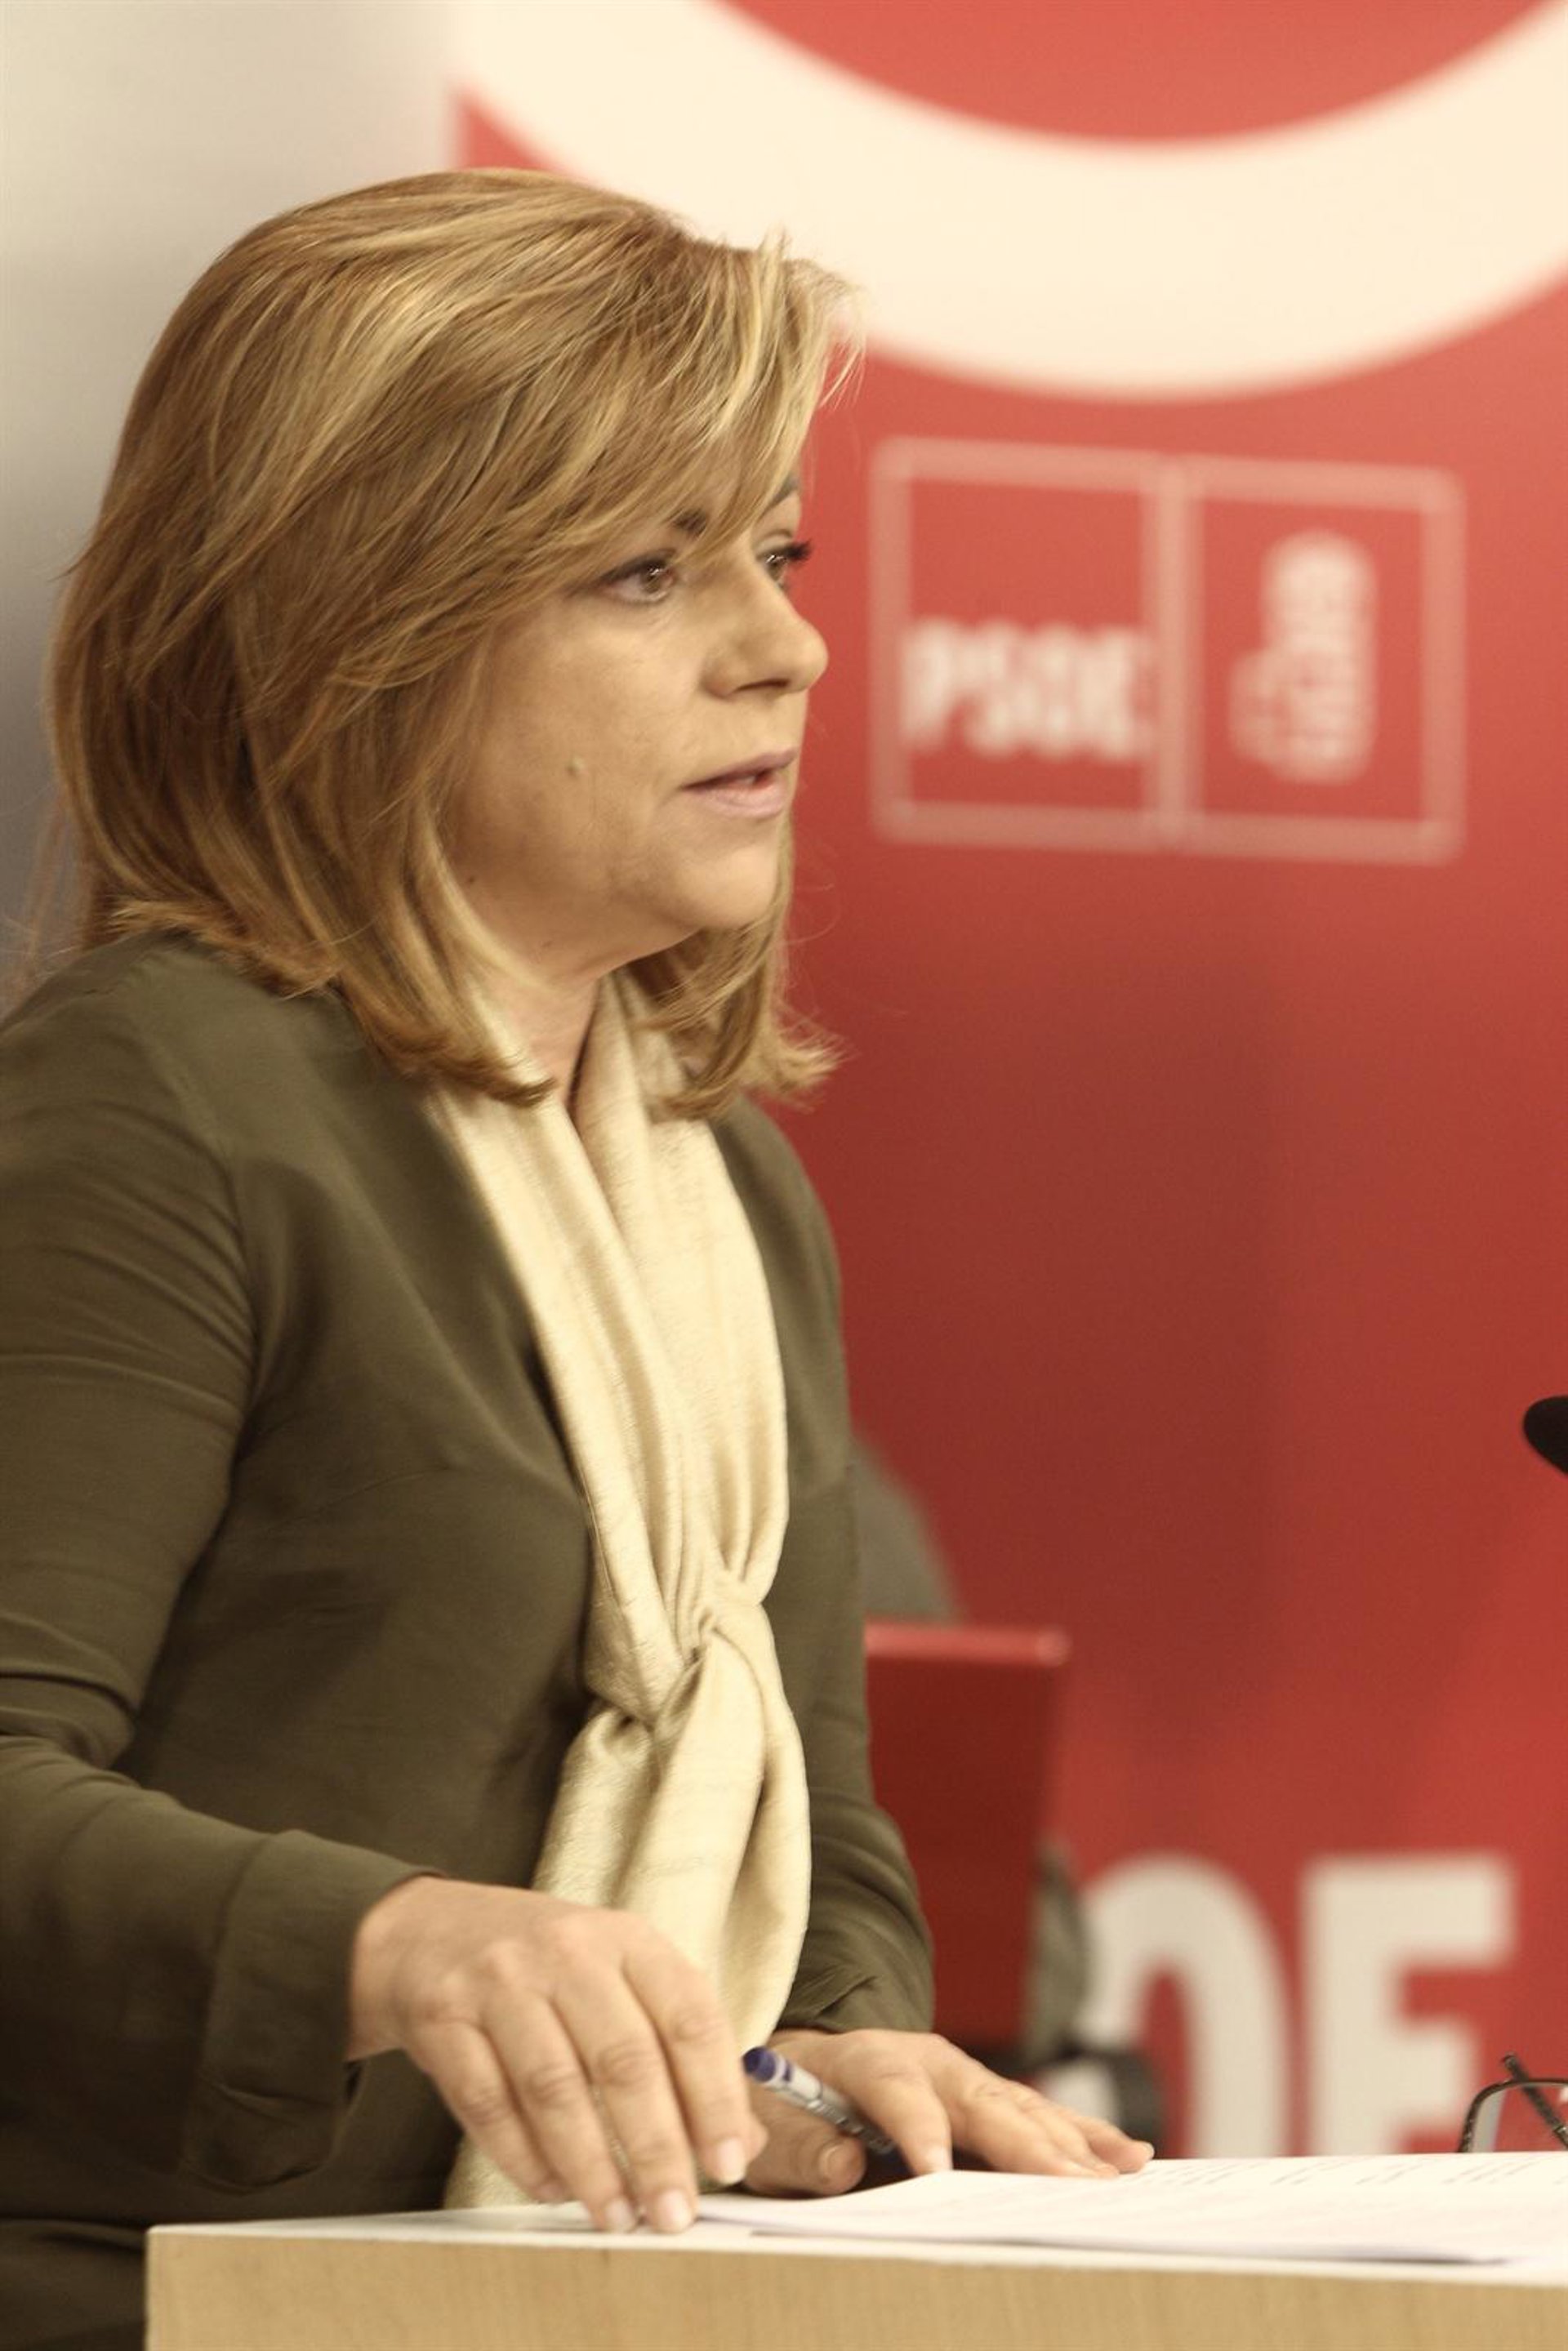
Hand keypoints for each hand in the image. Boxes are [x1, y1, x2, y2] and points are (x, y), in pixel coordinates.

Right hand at [347, 1876, 766, 2232]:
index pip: (688, 2016)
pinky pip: (489, 2104)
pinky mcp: (444, 2018)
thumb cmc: (547, 1969)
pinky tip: (552, 2189)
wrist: (428, 1933)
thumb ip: (681, 2053)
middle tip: (674, 2214)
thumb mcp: (621, 1981)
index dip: (714, 2095)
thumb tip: (741, 2142)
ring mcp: (500, 1981)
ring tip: (617, 2216)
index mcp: (627, 1940)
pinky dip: (524, 2159)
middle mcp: (568, 1950)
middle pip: (624, 2058)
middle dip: (656, 2148)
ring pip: (554, 2088)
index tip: (728, 2164)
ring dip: (591, 2167)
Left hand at [744, 2027, 1153, 2195]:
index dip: (914, 2128)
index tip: (935, 2170)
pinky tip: (1130, 2155)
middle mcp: (925, 2060)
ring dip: (1071, 2144)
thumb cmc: (783, 2107)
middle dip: (1025, 2144)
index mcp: (864, 2060)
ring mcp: (963, 2075)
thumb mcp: (774, 2130)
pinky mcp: (990, 2098)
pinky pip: (1042, 2116)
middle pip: (978, 2100)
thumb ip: (803, 2149)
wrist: (797, 2070)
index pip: (893, 2088)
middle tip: (1070, 2186)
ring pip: (1021, 2107)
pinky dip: (1085, 2135)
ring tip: (1117, 2176)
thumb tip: (842, 2166)